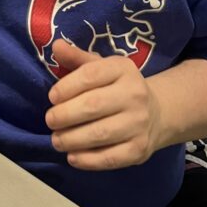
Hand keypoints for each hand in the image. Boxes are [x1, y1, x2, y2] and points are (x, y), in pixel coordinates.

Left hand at [45, 39, 161, 169]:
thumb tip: (56, 46)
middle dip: (65, 115)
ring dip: (72, 139)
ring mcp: (139, 123)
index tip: (51, 97)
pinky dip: (87, 160)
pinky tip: (72, 157)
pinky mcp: (140, 150)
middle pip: (93, 105)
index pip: (90, 75)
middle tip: (49, 121)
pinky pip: (110, 158)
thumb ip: (77, 58)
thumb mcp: (102, 66)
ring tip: (56, 140)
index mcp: (123, 69)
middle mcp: (135, 94)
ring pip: (100, 133)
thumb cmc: (118, 86)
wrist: (157, 113)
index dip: (66, 87)